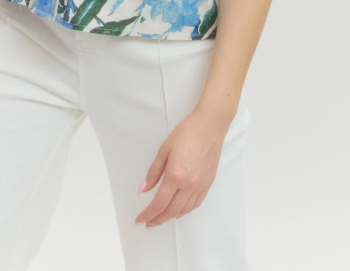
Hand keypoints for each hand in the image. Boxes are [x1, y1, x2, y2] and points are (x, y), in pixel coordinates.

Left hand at [134, 104, 233, 227]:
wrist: (210, 125)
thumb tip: (142, 190)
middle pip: (171, 210)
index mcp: (175, 175)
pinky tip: (179, 212)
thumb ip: (153, 172)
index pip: (159, 203)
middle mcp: (189, 184)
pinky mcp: (209, 183)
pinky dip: (186, 211)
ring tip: (160, 219)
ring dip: (171, 217)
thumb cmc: (186, 133)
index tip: (139, 220)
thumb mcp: (164, 149)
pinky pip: (196, 203)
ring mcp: (201, 185)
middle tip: (147, 223)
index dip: (148, 214)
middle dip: (157, 219)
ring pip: (184, 210)